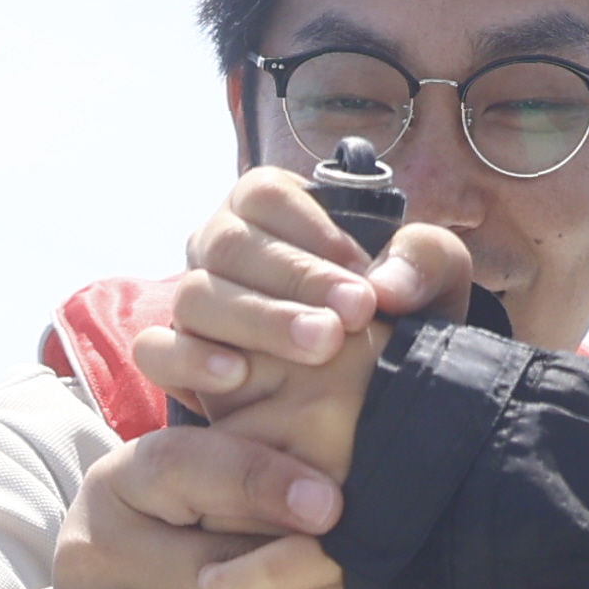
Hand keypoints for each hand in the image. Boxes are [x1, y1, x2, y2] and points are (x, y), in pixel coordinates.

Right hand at [44, 422, 438, 588]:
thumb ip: (247, 504)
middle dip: (338, 588)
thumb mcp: (180, 522)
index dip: (260, 482)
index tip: (338, 505)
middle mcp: (95, 553)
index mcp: (118, 486)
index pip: (186, 467)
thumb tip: (379, 503)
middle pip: (230, 570)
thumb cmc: (158, 581)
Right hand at [130, 169, 480, 485]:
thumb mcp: (432, 282)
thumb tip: (387, 286)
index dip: (310, 231)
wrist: (373, 391)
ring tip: (318, 349)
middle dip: (295, 281)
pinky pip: (156, 350)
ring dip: (258, 320)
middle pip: (229, 246)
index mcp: (267, 208)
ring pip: (195, 295)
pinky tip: (238, 377)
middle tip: (352, 319)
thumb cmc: (397, 318)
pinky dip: (190, 359)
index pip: (264, 196)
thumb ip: (425, 262)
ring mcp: (193, 302)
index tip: (361, 275)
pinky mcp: (176, 359)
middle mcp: (219, 247)